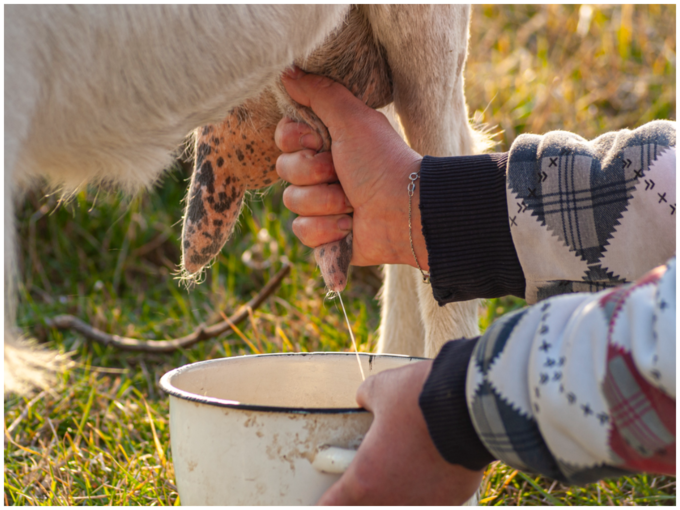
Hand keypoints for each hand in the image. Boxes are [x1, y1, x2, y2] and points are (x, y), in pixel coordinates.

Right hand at [276, 68, 428, 268]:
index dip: (295, 140)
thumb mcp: (352, 118)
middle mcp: (322, 172)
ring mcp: (322, 205)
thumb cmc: (382, 162)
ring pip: (292, 202)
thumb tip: (287, 72)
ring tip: (352, 204)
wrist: (404, 211)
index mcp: (327, 143)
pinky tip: (349, 226)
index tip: (318, 140)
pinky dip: (327, 229)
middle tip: (341, 173)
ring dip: (324, 202)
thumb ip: (319, 92)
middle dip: (313, 173)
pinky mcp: (324, 235)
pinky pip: (302, 231)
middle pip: (284, 169)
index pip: (284, 138)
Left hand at [317, 361, 483, 504]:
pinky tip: (431, 467)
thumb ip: (366, 399)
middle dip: (362, 498)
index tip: (324, 501)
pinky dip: (427, 489)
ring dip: (396, 493)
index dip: (324, 504)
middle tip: (364, 483)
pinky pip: (432, 500)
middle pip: (368, 509)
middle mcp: (393, 500)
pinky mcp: (453, 499)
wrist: (469, 406)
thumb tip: (365, 400)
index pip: (332, 506)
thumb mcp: (380, 389)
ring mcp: (424, 504)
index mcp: (364, 479)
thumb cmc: (419, 400)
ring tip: (400, 469)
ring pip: (401, 504)